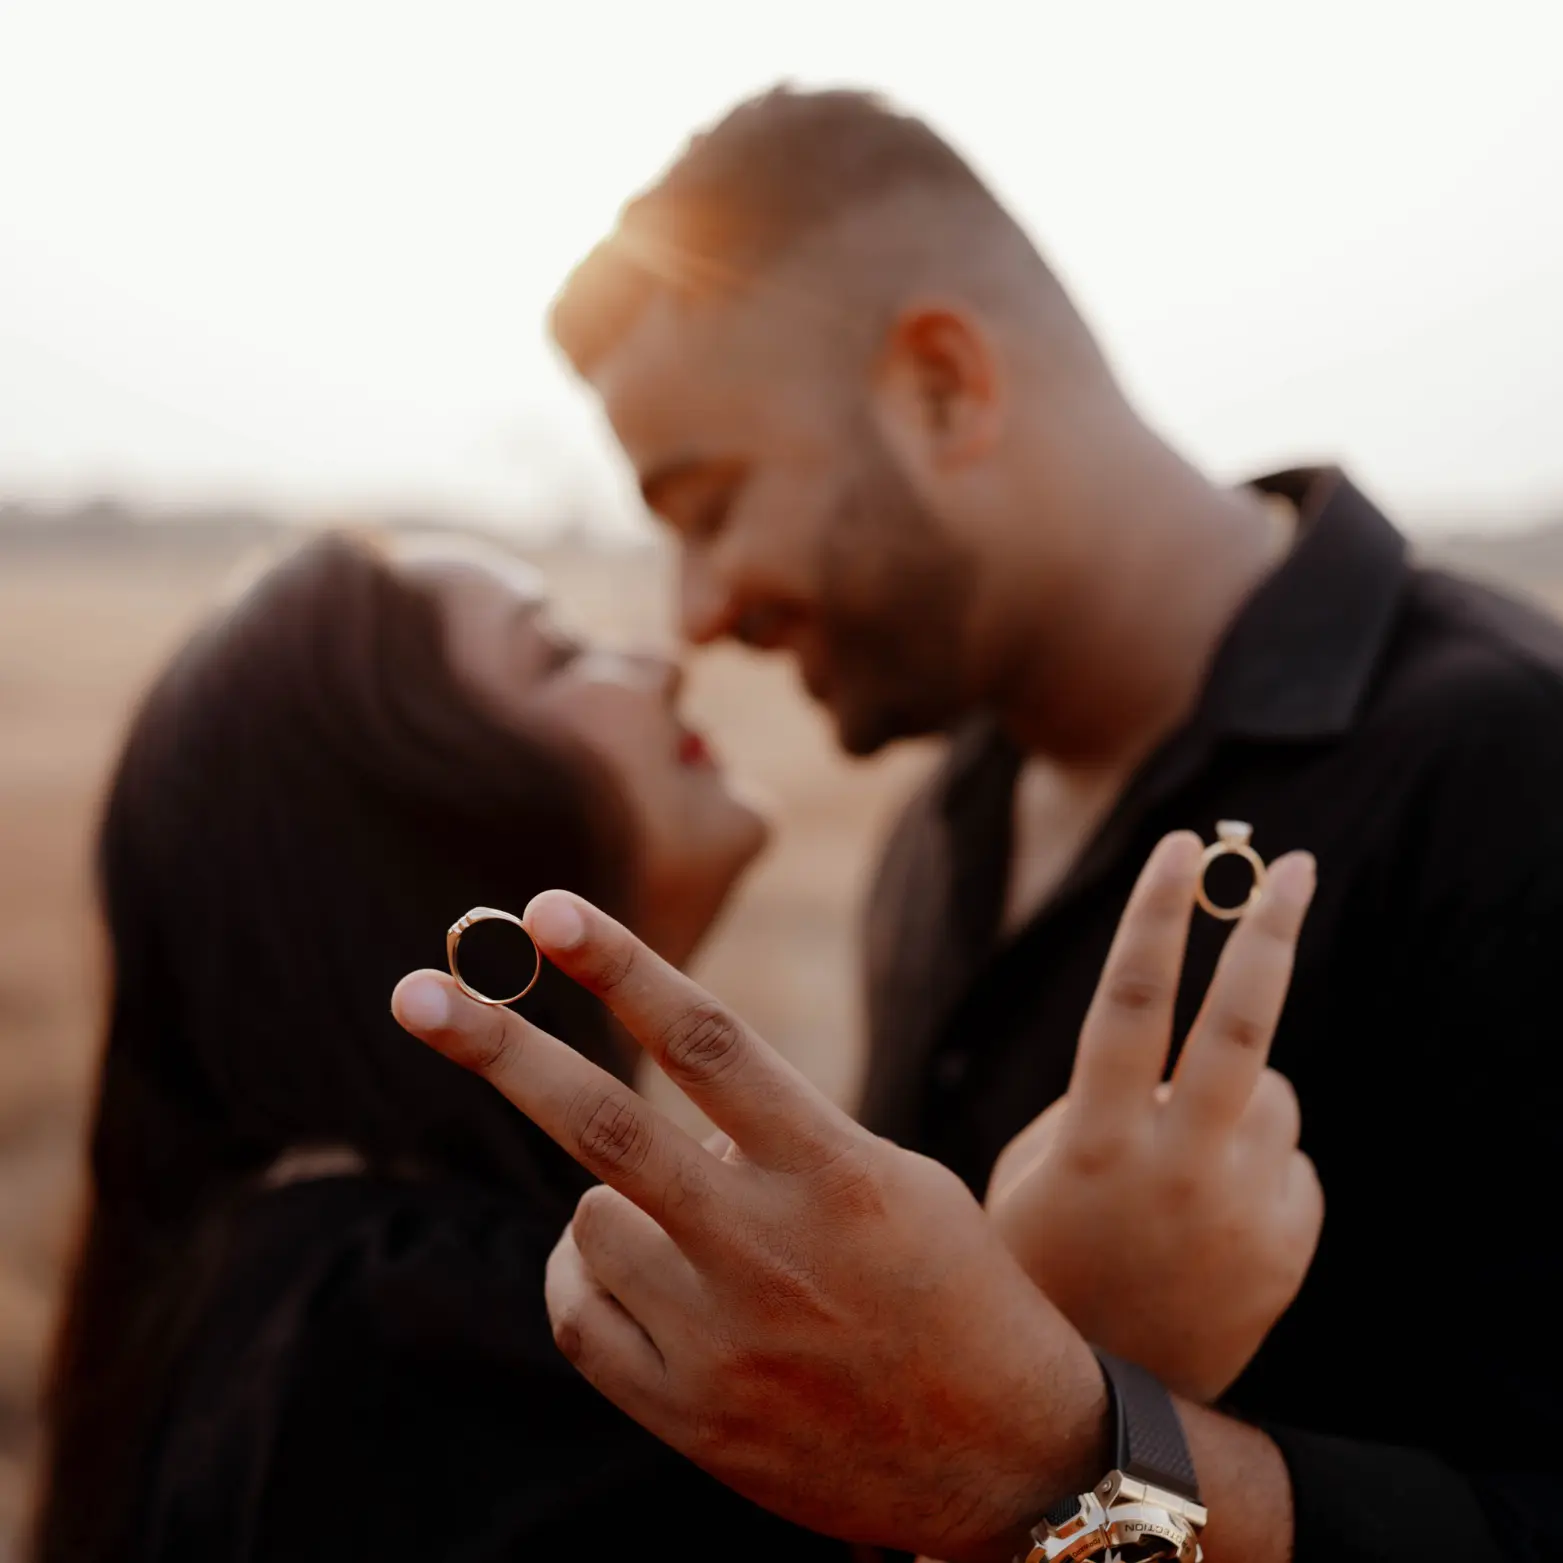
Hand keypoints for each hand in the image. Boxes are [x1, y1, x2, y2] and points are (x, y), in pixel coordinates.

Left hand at [393, 898, 1107, 1561]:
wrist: (1007, 1463)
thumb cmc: (959, 1294)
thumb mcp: (899, 1181)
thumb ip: (786, 1133)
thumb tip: (675, 1105)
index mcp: (834, 1172)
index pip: (706, 1041)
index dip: (620, 965)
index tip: (546, 908)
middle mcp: (767, 1248)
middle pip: (602, 1127)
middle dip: (499, 1050)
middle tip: (415, 993)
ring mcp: (720, 1339)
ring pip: (590, 1219)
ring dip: (609, 1198)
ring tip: (680, 1220)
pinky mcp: (690, 1416)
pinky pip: (578, 1315)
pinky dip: (582, 1272)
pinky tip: (622, 1265)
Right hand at [986, 832, 1322, 1402]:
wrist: (1104, 1399)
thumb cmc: (1041, 1256)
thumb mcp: (1034, 1164)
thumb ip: (1103, 1093)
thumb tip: (1178, 1043)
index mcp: (1099, 1138)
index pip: (1134, 996)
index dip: (1159, 913)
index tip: (1182, 846)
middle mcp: (1182, 1166)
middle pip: (1244, 1019)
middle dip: (1271, 928)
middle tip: (1295, 865)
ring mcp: (1247, 1207)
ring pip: (1267, 1089)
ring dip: (1231, 1095)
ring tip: (1179, 1164)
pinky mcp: (1293, 1240)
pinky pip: (1284, 1151)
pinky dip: (1250, 1155)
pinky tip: (1209, 1214)